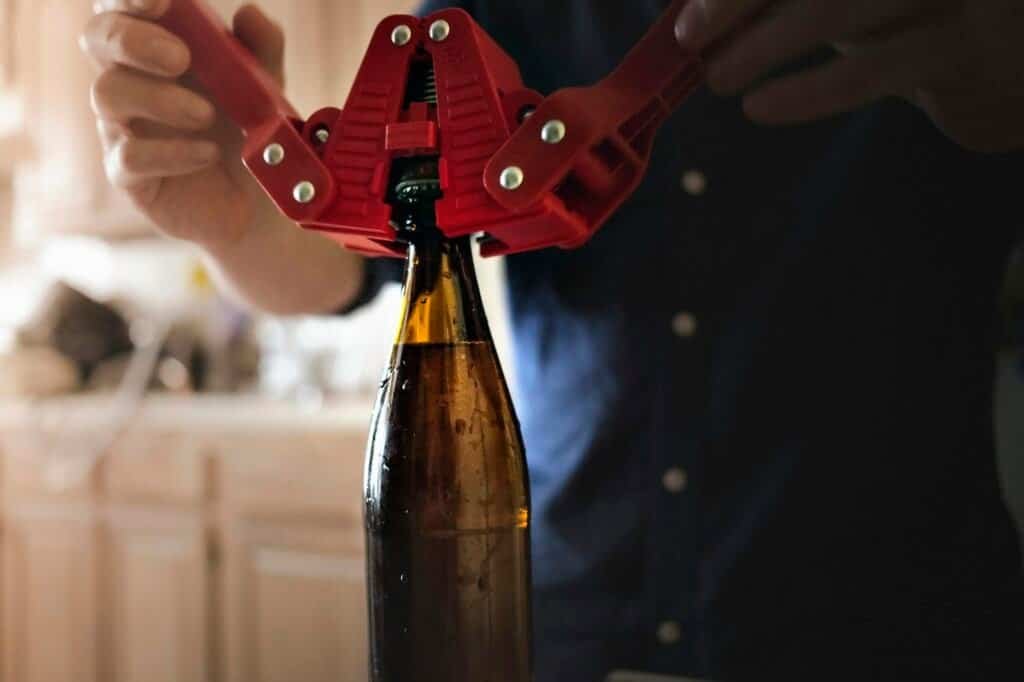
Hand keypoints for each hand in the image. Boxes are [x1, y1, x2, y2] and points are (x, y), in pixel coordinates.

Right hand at [81, 0, 287, 252]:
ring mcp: (123, 127)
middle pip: (97, 38)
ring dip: (160, 98)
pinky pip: (129, 156)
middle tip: (180, 58)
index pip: (122, 6)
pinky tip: (207, 153)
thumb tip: (250, 13)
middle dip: (132, 39)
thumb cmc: (250, 134)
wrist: (259, 204)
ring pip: (108, 93)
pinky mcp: (128, 174)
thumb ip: (262, 51)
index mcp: (157, 46)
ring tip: (206, 115)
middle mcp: (131, 79)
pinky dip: (171, 152)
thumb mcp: (267, 90)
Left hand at [675, 0, 1023, 151]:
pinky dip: (807, 91)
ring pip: (838, 7)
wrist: (1000, 62)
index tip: (691, 9)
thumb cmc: (902, 14)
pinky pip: (871, 71)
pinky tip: (760, 107)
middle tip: (692, 35)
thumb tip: (692, 7)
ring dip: (763, 46)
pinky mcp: (963, 46)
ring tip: (718, 78)